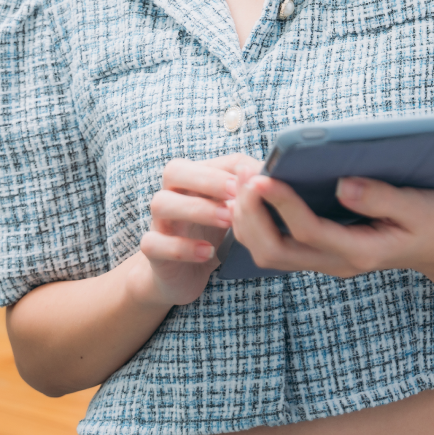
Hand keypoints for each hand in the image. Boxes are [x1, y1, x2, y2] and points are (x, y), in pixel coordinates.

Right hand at [136, 153, 256, 306]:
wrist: (182, 273)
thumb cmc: (213, 234)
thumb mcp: (232, 212)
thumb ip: (248, 195)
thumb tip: (280, 179)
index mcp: (193, 181)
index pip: (208, 161)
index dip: (232, 168)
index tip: (259, 178)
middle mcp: (172, 195)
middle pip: (174, 171)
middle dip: (209, 179)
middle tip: (237, 193)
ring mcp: (159, 222)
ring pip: (161, 203)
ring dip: (197, 209)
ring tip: (228, 220)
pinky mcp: (152, 251)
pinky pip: (153, 243)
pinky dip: (181, 248)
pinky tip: (207, 253)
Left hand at [228, 174, 433, 279]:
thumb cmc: (433, 222)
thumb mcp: (419, 205)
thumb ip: (381, 197)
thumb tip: (342, 185)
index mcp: (361, 251)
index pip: (310, 233)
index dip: (282, 205)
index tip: (265, 177)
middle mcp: (337, 263)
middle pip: (275, 252)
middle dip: (252, 216)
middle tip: (245, 177)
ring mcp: (325, 262)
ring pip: (268, 253)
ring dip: (248, 219)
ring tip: (243, 180)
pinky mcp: (319, 254)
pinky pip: (276, 246)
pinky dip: (257, 222)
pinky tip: (256, 194)